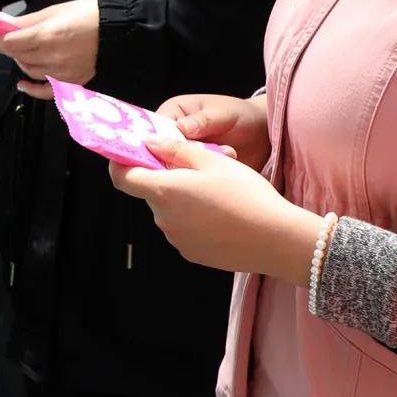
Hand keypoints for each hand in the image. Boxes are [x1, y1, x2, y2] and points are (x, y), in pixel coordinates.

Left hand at [0, 0, 100, 90]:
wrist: (117, 30)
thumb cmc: (86, 15)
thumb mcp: (54, 11)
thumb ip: (26, 20)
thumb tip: (1, 21)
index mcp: (45, 36)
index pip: (10, 43)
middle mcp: (51, 58)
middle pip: (19, 57)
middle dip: (10, 49)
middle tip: (10, 41)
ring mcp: (61, 73)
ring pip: (30, 71)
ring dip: (22, 62)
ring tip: (24, 52)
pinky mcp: (71, 82)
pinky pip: (46, 92)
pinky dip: (32, 90)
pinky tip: (23, 85)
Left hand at [107, 137, 317, 280]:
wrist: (276, 239)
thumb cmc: (245, 193)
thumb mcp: (211, 160)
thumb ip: (174, 149)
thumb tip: (149, 143)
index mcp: (163, 191)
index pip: (122, 178)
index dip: (120, 163)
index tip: (129, 153)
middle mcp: (163, 218)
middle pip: (151, 193)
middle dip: (165, 179)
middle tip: (195, 168)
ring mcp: (177, 240)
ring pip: (169, 211)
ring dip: (182, 200)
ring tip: (216, 193)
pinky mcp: (192, 254)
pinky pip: (184, 230)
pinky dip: (194, 219)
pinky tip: (221, 215)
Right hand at [157, 92, 272, 168]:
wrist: (262, 134)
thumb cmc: (240, 115)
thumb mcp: (222, 114)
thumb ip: (202, 121)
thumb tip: (181, 128)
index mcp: (173, 113)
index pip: (152, 130)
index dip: (154, 143)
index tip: (167, 153)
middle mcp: (173, 135)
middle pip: (160, 153)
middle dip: (178, 158)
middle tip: (201, 157)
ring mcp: (184, 154)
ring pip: (175, 167)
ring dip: (196, 167)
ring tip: (225, 153)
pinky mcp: (195, 170)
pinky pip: (190, 178)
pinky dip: (205, 176)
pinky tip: (225, 166)